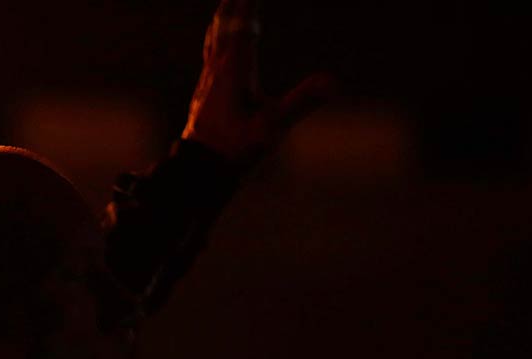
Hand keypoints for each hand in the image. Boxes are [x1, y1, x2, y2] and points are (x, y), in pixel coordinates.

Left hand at [181, 0, 335, 165]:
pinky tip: (218, 39)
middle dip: (236, 3)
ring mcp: (208, 79)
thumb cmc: (234, 149)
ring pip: (215, 36)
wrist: (198, 170)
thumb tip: (333, 82)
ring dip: (225, 15)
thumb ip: (303, 102)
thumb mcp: (272, 128)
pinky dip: (218, 34)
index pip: (243, 25)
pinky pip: (211, 51)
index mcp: (234, 70)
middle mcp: (217, 69)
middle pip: (226, 24)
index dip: (248, 4)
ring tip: (230, 2)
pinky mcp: (204, 90)